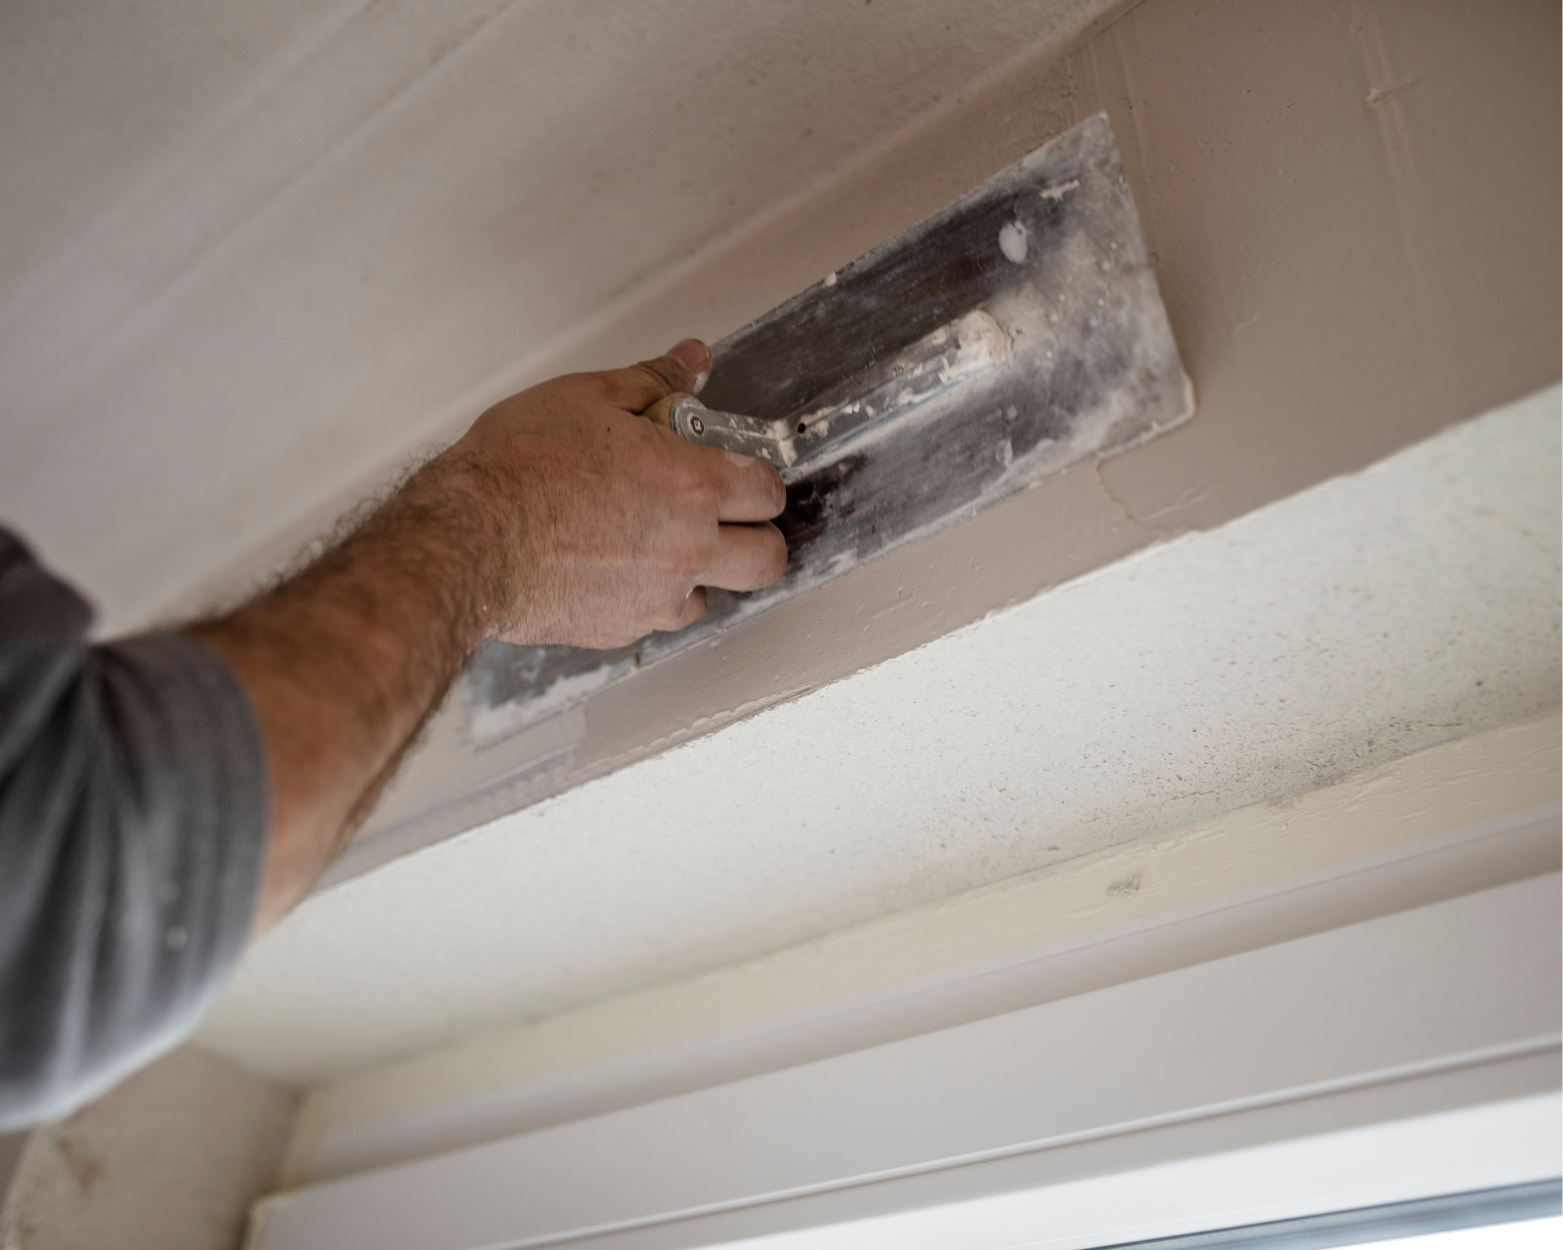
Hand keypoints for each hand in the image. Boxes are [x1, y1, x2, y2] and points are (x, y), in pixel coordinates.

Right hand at [439, 339, 789, 648]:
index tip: (738, 473)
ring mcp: (657, 596)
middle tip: (726, 519)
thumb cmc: (515, 469)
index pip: (767, 491)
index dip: (758, 480)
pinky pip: (659, 617)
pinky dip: (651, 597)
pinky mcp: (622, 628)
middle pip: (767, 558)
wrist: (465, 541)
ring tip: (661, 544)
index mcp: (690, 484)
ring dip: (702, 572)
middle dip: (756, 536)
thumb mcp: (586, 398)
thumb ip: (653, 381)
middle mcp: (687, 547)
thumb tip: (691, 360)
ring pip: (715, 595)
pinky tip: (616, 568)